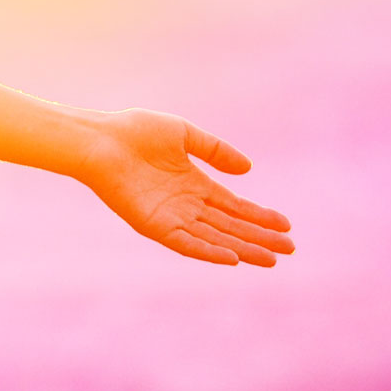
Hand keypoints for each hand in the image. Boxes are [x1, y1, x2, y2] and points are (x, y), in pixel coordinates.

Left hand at [72, 108, 292, 266]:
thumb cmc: (134, 131)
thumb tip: (248, 169)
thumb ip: (215, 150)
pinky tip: (233, 258)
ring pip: (214, 238)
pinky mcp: (153, 225)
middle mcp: (184, 204)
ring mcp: (170, 217)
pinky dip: (208, 251)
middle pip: (230, 226)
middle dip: (260, 237)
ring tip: (271, 258)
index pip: (233, 206)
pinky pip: (186, 243)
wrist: (100, 140)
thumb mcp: (184, 134)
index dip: (259, 216)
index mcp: (193, 184)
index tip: (286, 225)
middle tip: (290, 249)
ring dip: (243, 248)